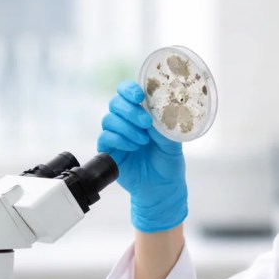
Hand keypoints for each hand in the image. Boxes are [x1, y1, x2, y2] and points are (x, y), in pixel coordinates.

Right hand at [97, 80, 187, 232]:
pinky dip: (120, 139)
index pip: (128, 92)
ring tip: (143, 141)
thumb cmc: (167, 162)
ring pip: (109, 119)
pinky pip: (106, 137)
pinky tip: (133, 147)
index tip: (140, 96)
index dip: (130, 90)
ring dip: (127, 128)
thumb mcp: (172, 142)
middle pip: (116, 102)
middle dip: (131, 111)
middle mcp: (126, 121)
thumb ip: (164, 126)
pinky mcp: (108, 150)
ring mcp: (116, 135)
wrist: (162, 188)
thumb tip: (154, 112)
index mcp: (141, 112)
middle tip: (146, 123)